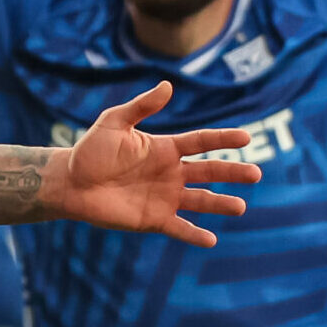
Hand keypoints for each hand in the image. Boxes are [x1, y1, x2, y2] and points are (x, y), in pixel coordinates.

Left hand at [53, 81, 261, 247]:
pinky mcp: (153, 219)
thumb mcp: (114, 122)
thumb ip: (141, 106)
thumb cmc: (90, 151)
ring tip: (240, 207)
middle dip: (232, 173)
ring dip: (220, 204)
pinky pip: (179, 228)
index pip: (201, 142)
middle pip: (209, 171)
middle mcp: (171, 173)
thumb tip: (168, 86)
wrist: (69, 183)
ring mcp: (165, 197)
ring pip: (201, 201)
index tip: (245, 138)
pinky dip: (194, 234)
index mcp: (165, 149)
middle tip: (256, 175)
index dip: (223, 139)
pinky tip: (211, 240)